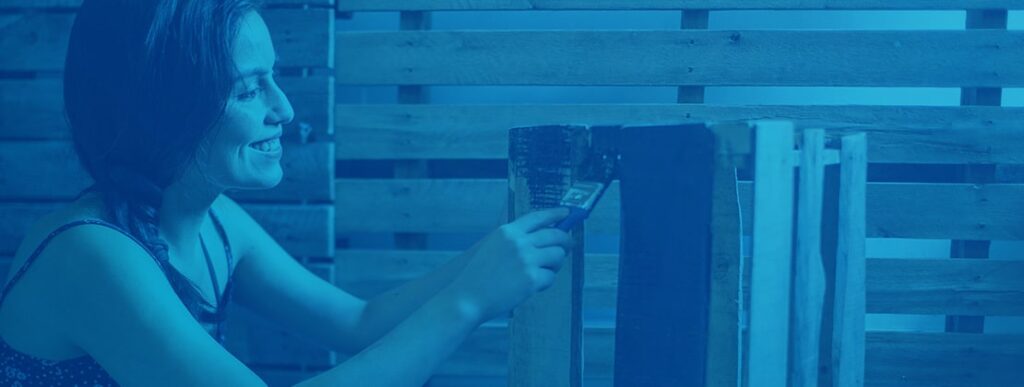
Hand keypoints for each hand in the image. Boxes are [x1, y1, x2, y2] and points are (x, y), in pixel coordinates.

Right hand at [447, 208, 574, 322]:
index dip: (555, 214)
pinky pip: (551, 277)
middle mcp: (519, 242)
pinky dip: (545, 282)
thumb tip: (541, 236)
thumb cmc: (478, 275)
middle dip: (565, 241)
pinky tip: (534, 286)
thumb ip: (513, 239)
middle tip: (567, 248)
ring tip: (544, 271)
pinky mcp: (532, 279)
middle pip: (555, 235)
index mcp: (508, 231)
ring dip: (555, 264)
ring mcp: (526, 260)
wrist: (467, 296)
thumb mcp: (491, 246)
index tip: (567, 213)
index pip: (538, 217)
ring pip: (558, 255)